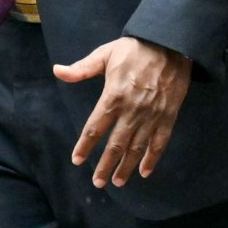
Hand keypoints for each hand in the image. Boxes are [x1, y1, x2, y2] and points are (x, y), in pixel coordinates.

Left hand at [54, 37, 191, 188]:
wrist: (170, 45)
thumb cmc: (133, 49)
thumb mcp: (104, 54)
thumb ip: (81, 68)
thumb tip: (57, 71)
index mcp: (113, 96)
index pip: (95, 127)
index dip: (85, 145)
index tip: (77, 160)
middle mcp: (132, 111)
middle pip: (116, 144)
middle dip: (105, 165)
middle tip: (98, 182)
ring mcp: (152, 115)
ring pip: (137, 148)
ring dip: (126, 167)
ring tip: (117, 182)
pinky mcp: (168, 117)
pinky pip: (160, 142)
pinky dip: (153, 159)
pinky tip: (145, 172)